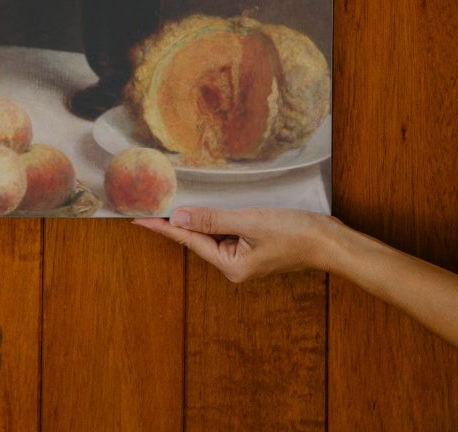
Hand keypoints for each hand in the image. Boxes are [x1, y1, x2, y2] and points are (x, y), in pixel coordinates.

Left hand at [133, 207, 334, 281]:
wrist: (328, 241)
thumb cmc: (295, 233)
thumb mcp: (250, 222)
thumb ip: (213, 220)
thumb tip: (179, 218)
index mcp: (231, 265)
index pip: (189, 241)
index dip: (163, 228)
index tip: (139, 220)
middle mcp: (234, 266)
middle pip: (198, 239)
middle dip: (177, 222)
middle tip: (151, 205)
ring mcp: (245, 258)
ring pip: (213, 234)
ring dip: (197, 219)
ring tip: (175, 202)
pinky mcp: (254, 247)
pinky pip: (227, 232)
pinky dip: (215, 219)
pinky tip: (209, 207)